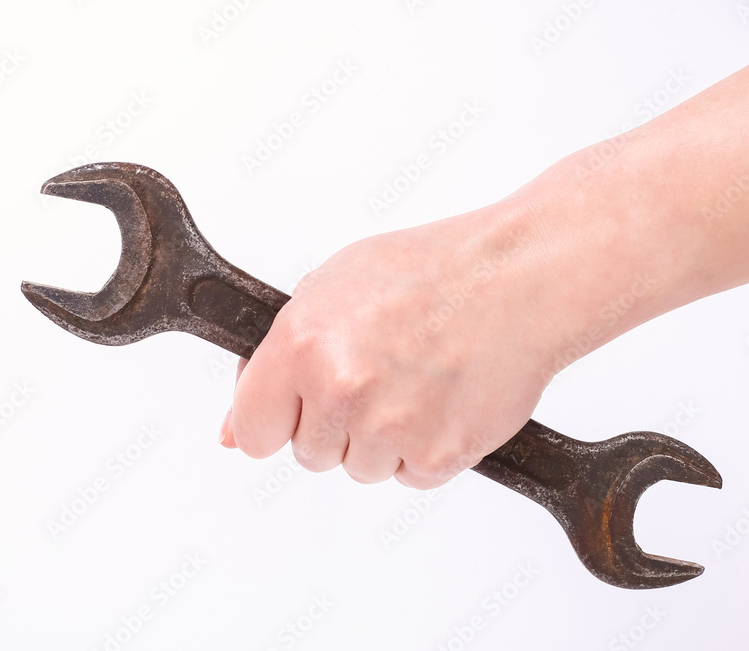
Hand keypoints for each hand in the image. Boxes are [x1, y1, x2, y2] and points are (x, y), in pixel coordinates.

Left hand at [218, 199, 571, 489]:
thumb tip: (231, 431)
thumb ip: (275, 359)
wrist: (518, 279)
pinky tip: (442, 398)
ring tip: (416, 380)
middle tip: (377, 375)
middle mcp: (341, 389)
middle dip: (334, 424)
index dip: (274, 420)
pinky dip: (425, 448)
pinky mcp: (438, 456)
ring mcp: (391, 428)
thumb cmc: (431, 272)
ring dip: (381, 439)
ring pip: (360, 469)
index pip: (252, 431)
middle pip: (310, 455)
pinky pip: (411, 476)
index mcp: (302, 344)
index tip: (293, 410)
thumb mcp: (332, 288)